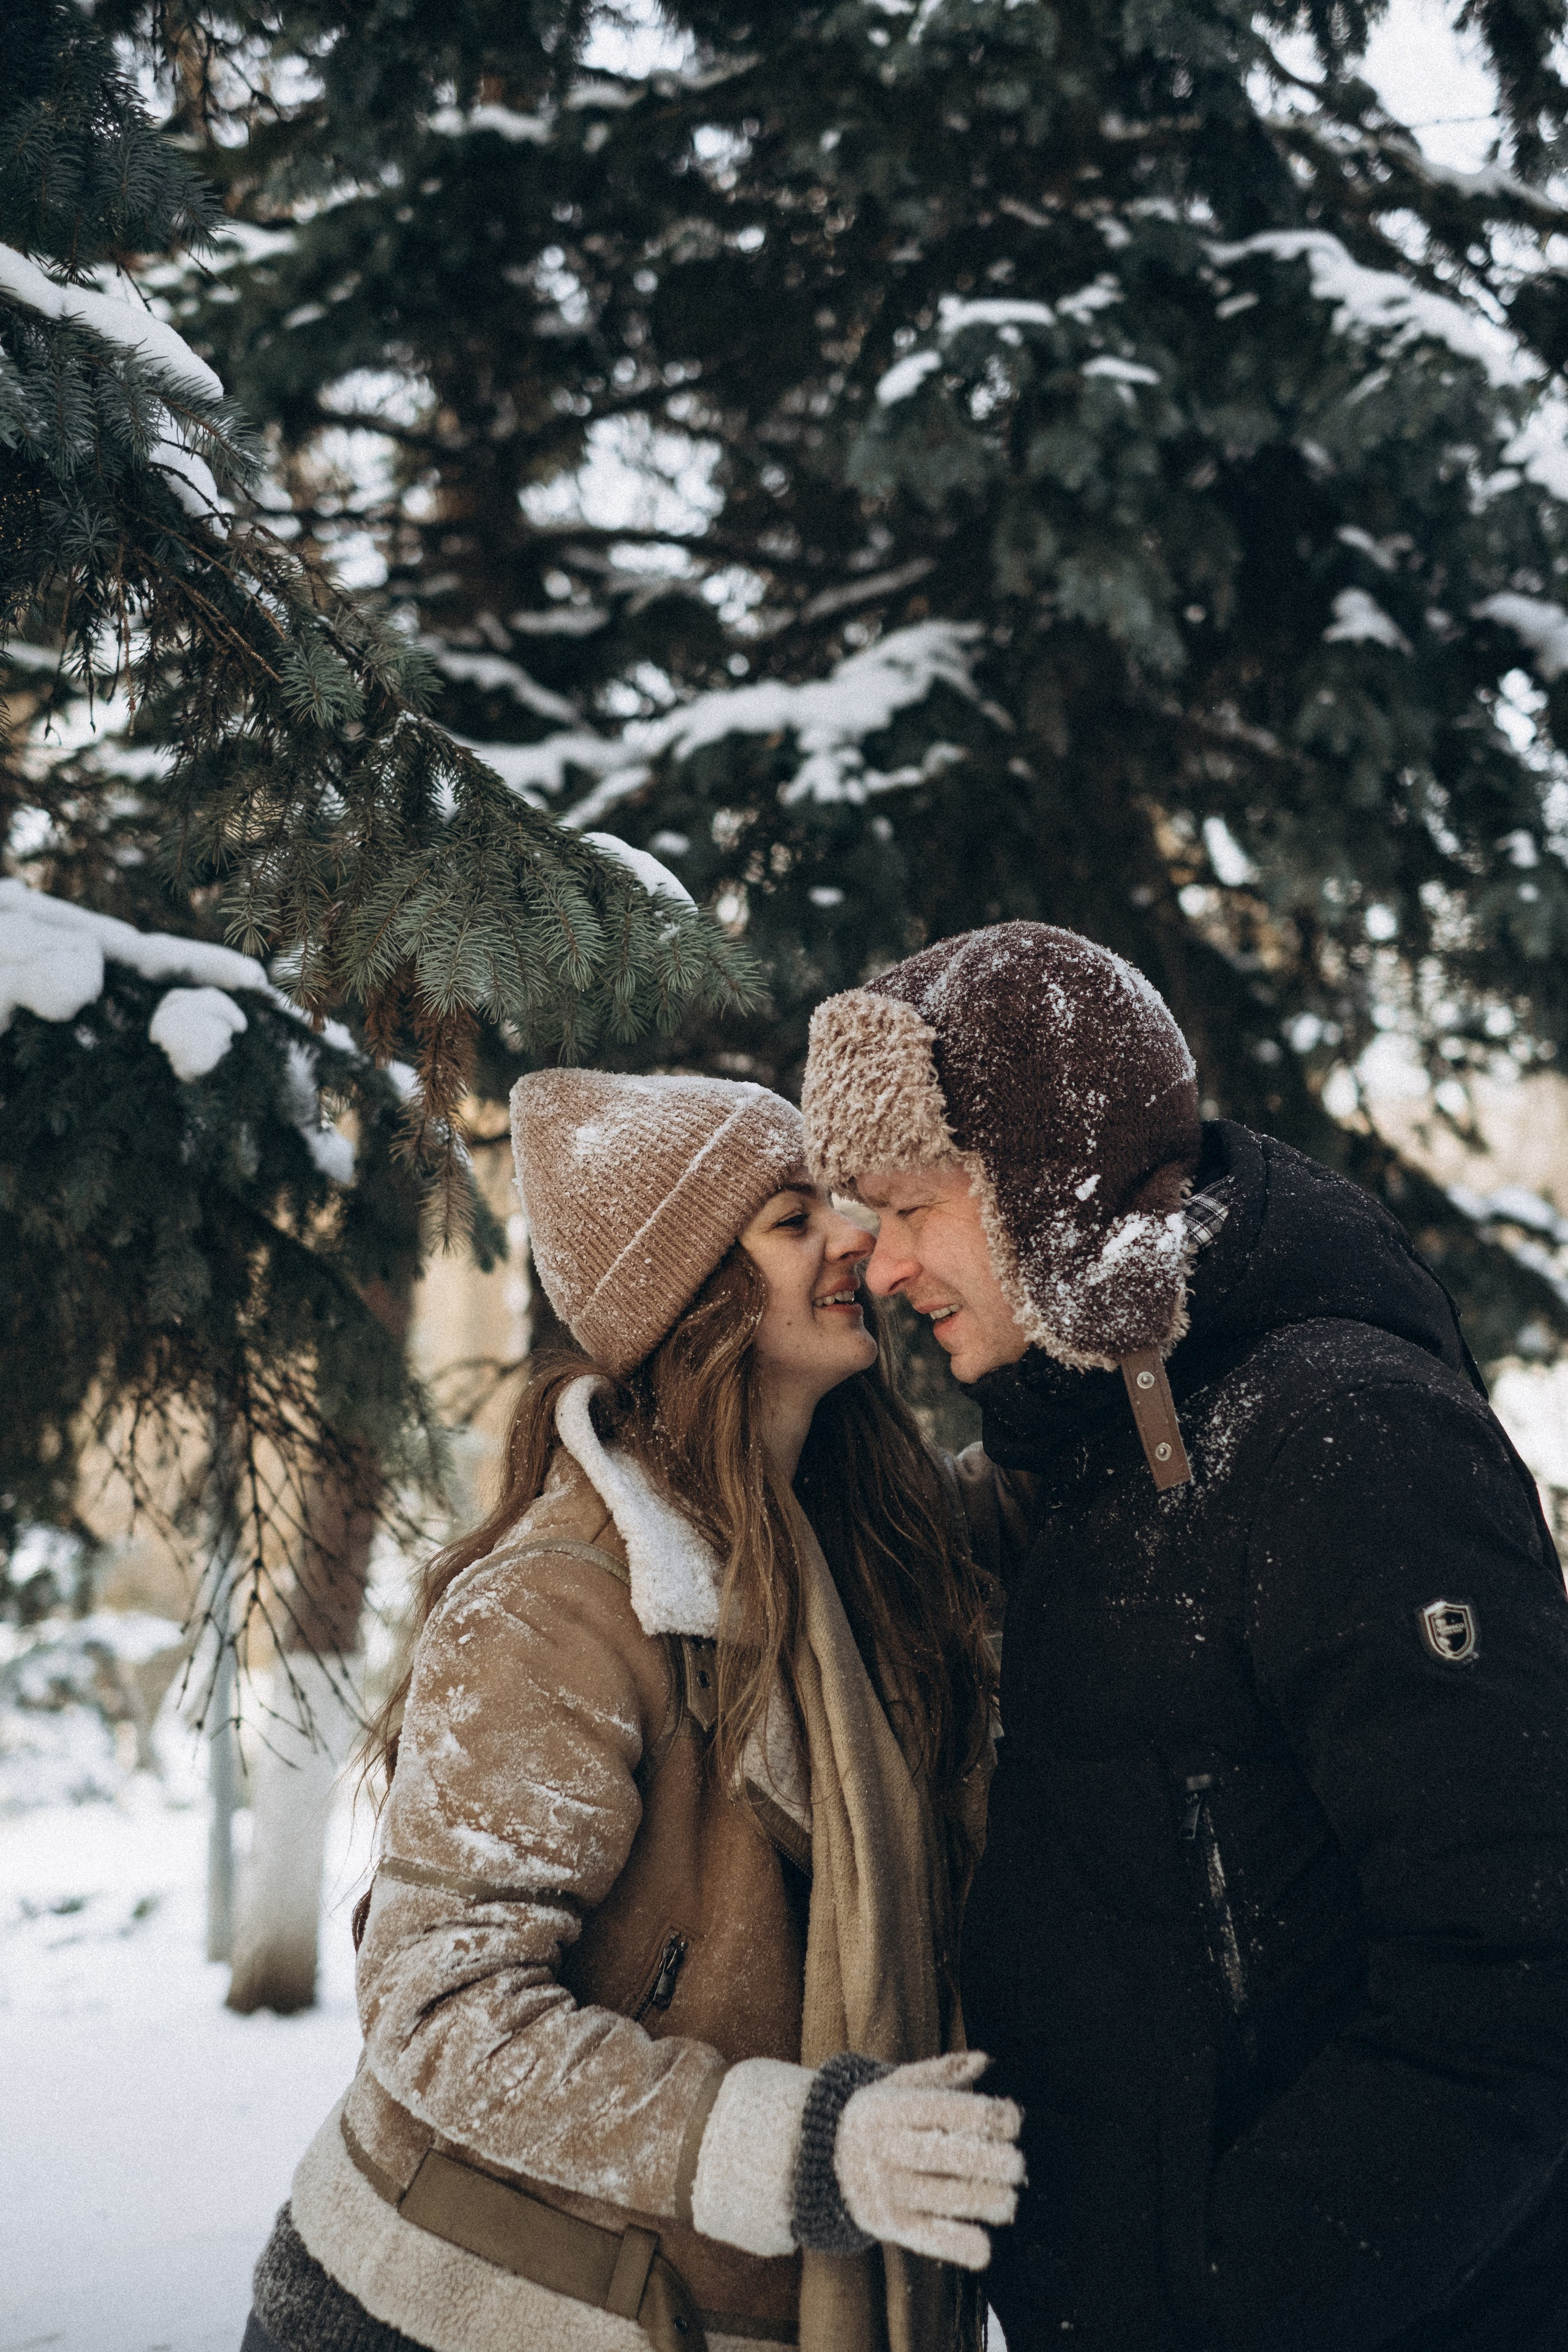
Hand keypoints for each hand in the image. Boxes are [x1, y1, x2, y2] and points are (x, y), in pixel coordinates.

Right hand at [833, 2050, 1024, 2269]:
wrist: (820, 2154)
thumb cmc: (877, 2116)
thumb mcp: (897, 2085)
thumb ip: (941, 2073)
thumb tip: (985, 2059)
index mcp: (890, 2108)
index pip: (940, 2109)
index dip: (980, 2114)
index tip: (1013, 2120)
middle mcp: (884, 2147)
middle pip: (940, 2154)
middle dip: (983, 2160)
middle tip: (1017, 2164)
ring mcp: (884, 2188)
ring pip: (937, 2197)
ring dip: (979, 2202)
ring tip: (1009, 2201)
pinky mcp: (886, 2223)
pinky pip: (924, 2237)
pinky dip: (955, 2245)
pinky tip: (983, 2249)